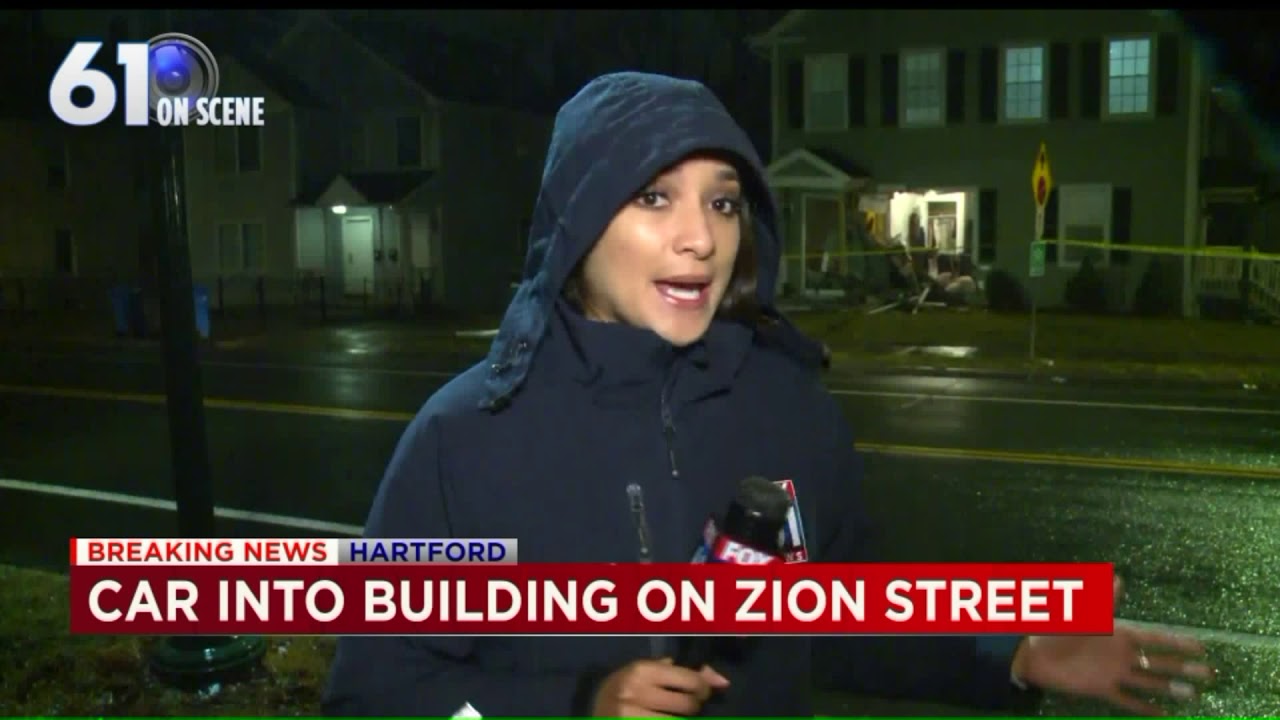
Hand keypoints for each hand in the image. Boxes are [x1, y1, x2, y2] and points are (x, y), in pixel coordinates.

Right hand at [592, 657, 729, 716]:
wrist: (591, 713)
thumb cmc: (623, 689)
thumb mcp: (645, 673)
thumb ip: (681, 673)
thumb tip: (722, 682)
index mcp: (641, 671)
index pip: (690, 681)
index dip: (703, 689)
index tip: (701, 693)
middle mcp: (635, 693)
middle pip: (688, 706)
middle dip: (694, 708)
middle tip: (688, 707)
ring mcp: (631, 717)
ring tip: (673, 715)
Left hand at [1013, 577, 1214, 715]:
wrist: (1033, 651)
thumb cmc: (1057, 627)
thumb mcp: (1082, 612)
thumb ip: (1102, 600)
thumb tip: (1119, 578)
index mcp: (1119, 634)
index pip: (1155, 638)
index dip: (1177, 642)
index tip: (1201, 646)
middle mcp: (1121, 654)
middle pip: (1158, 662)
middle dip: (1183, 667)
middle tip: (1211, 674)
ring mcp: (1113, 673)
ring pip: (1148, 682)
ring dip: (1170, 688)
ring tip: (1194, 694)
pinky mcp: (1101, 688)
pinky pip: (1127, 700)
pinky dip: (1144, 707)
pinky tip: (1164, 714)